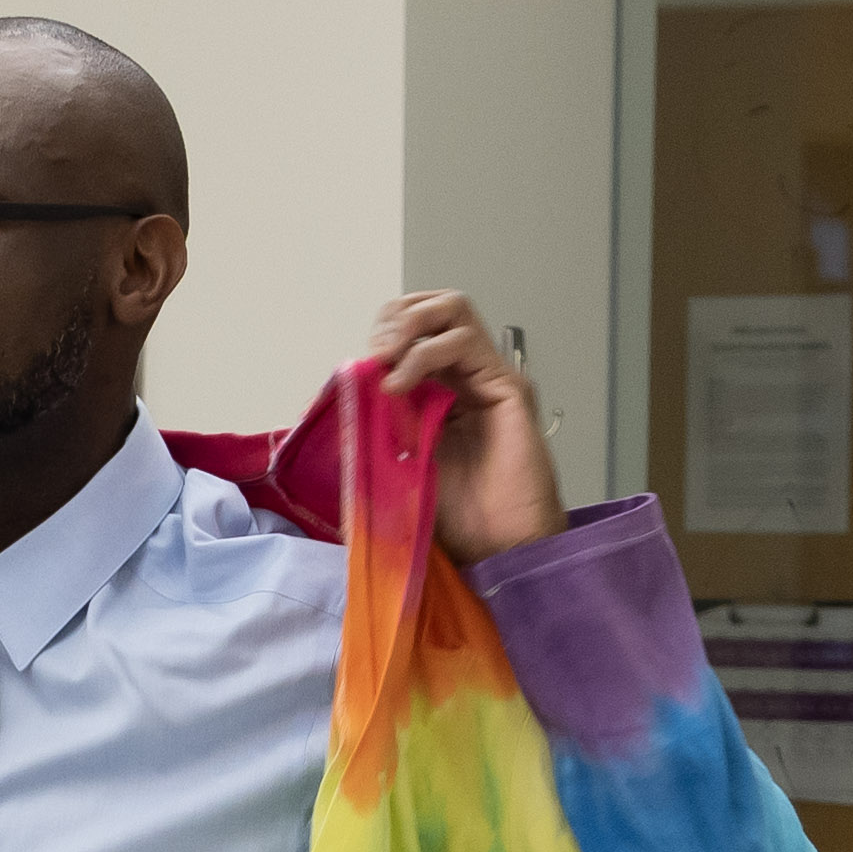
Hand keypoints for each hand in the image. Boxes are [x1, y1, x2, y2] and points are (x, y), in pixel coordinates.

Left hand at [368, 292, 565, 564]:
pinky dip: (425, 353)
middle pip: (433, 306)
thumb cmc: (457, 515)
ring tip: (388, 365)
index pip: (412, 325)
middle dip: (395, 318)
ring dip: (409, 327)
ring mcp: (489, 376)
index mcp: (440, 387)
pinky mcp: (508, 387)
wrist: (498, 545)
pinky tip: (402, 385)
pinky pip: (465, 342)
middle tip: (376, 355)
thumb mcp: (395, 457)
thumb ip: (376, 421)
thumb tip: (343, 390)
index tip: (365, 365)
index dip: (385, 329)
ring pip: (452, 308)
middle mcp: (467, 374)